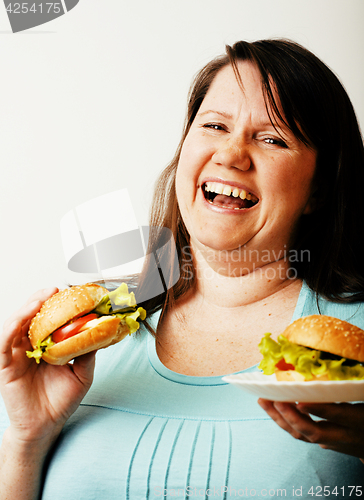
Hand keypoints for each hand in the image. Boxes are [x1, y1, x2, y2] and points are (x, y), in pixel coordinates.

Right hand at [0, 288, 95, 446]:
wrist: (46, 427)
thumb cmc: (62, 401)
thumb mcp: (82, 374)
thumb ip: (88, 353)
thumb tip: (101, 332)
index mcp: (46, 346)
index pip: (48, 319)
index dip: (55, 304)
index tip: (69, 292)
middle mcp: (29, 347)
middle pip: (31, 316)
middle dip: (40, 299)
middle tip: (54, 289)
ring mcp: (16, 355)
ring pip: (16, 324)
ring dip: (26, 308)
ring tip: (40, 298)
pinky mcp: (6, 366)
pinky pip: (4, 343)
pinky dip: (11, 329)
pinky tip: (21, 320)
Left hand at [258, 398, 363, 462]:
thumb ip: (348, 390)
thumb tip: (330, 371)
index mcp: (357, 421)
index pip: (336, 415)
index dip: (317, 409)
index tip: (300, 401)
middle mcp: (341, 435)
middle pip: (313, 431)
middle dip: (291, 417)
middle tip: (276, 401)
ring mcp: (330, 442)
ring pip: (301, 435)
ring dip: (280, 418)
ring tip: (264, 401)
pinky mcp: (320, 443)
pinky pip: (298, 434)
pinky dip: (283, 421)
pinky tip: (270, 407)